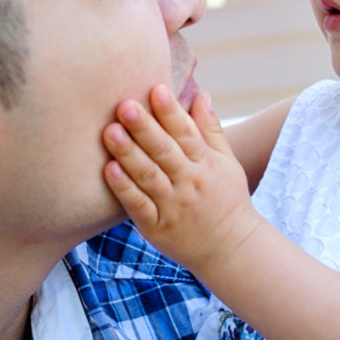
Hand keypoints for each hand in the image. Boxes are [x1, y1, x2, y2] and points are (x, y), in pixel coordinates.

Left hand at [103, 84, 263, 277]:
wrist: (230, 250)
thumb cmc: (226, 199)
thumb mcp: (227, 163)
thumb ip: (210, 129)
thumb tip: (200, 94)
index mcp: (205, 164)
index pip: (187, 133)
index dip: (171, 112)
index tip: (156, 89)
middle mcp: (189, 183)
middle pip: (164, 151)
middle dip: (144, 128)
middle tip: (124, 105)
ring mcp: (172, 206)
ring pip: (148, 176)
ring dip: (129, 153)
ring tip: (110, 131)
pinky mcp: (157, 227)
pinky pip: (138, 206)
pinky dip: (124, 188)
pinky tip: (109, 170)